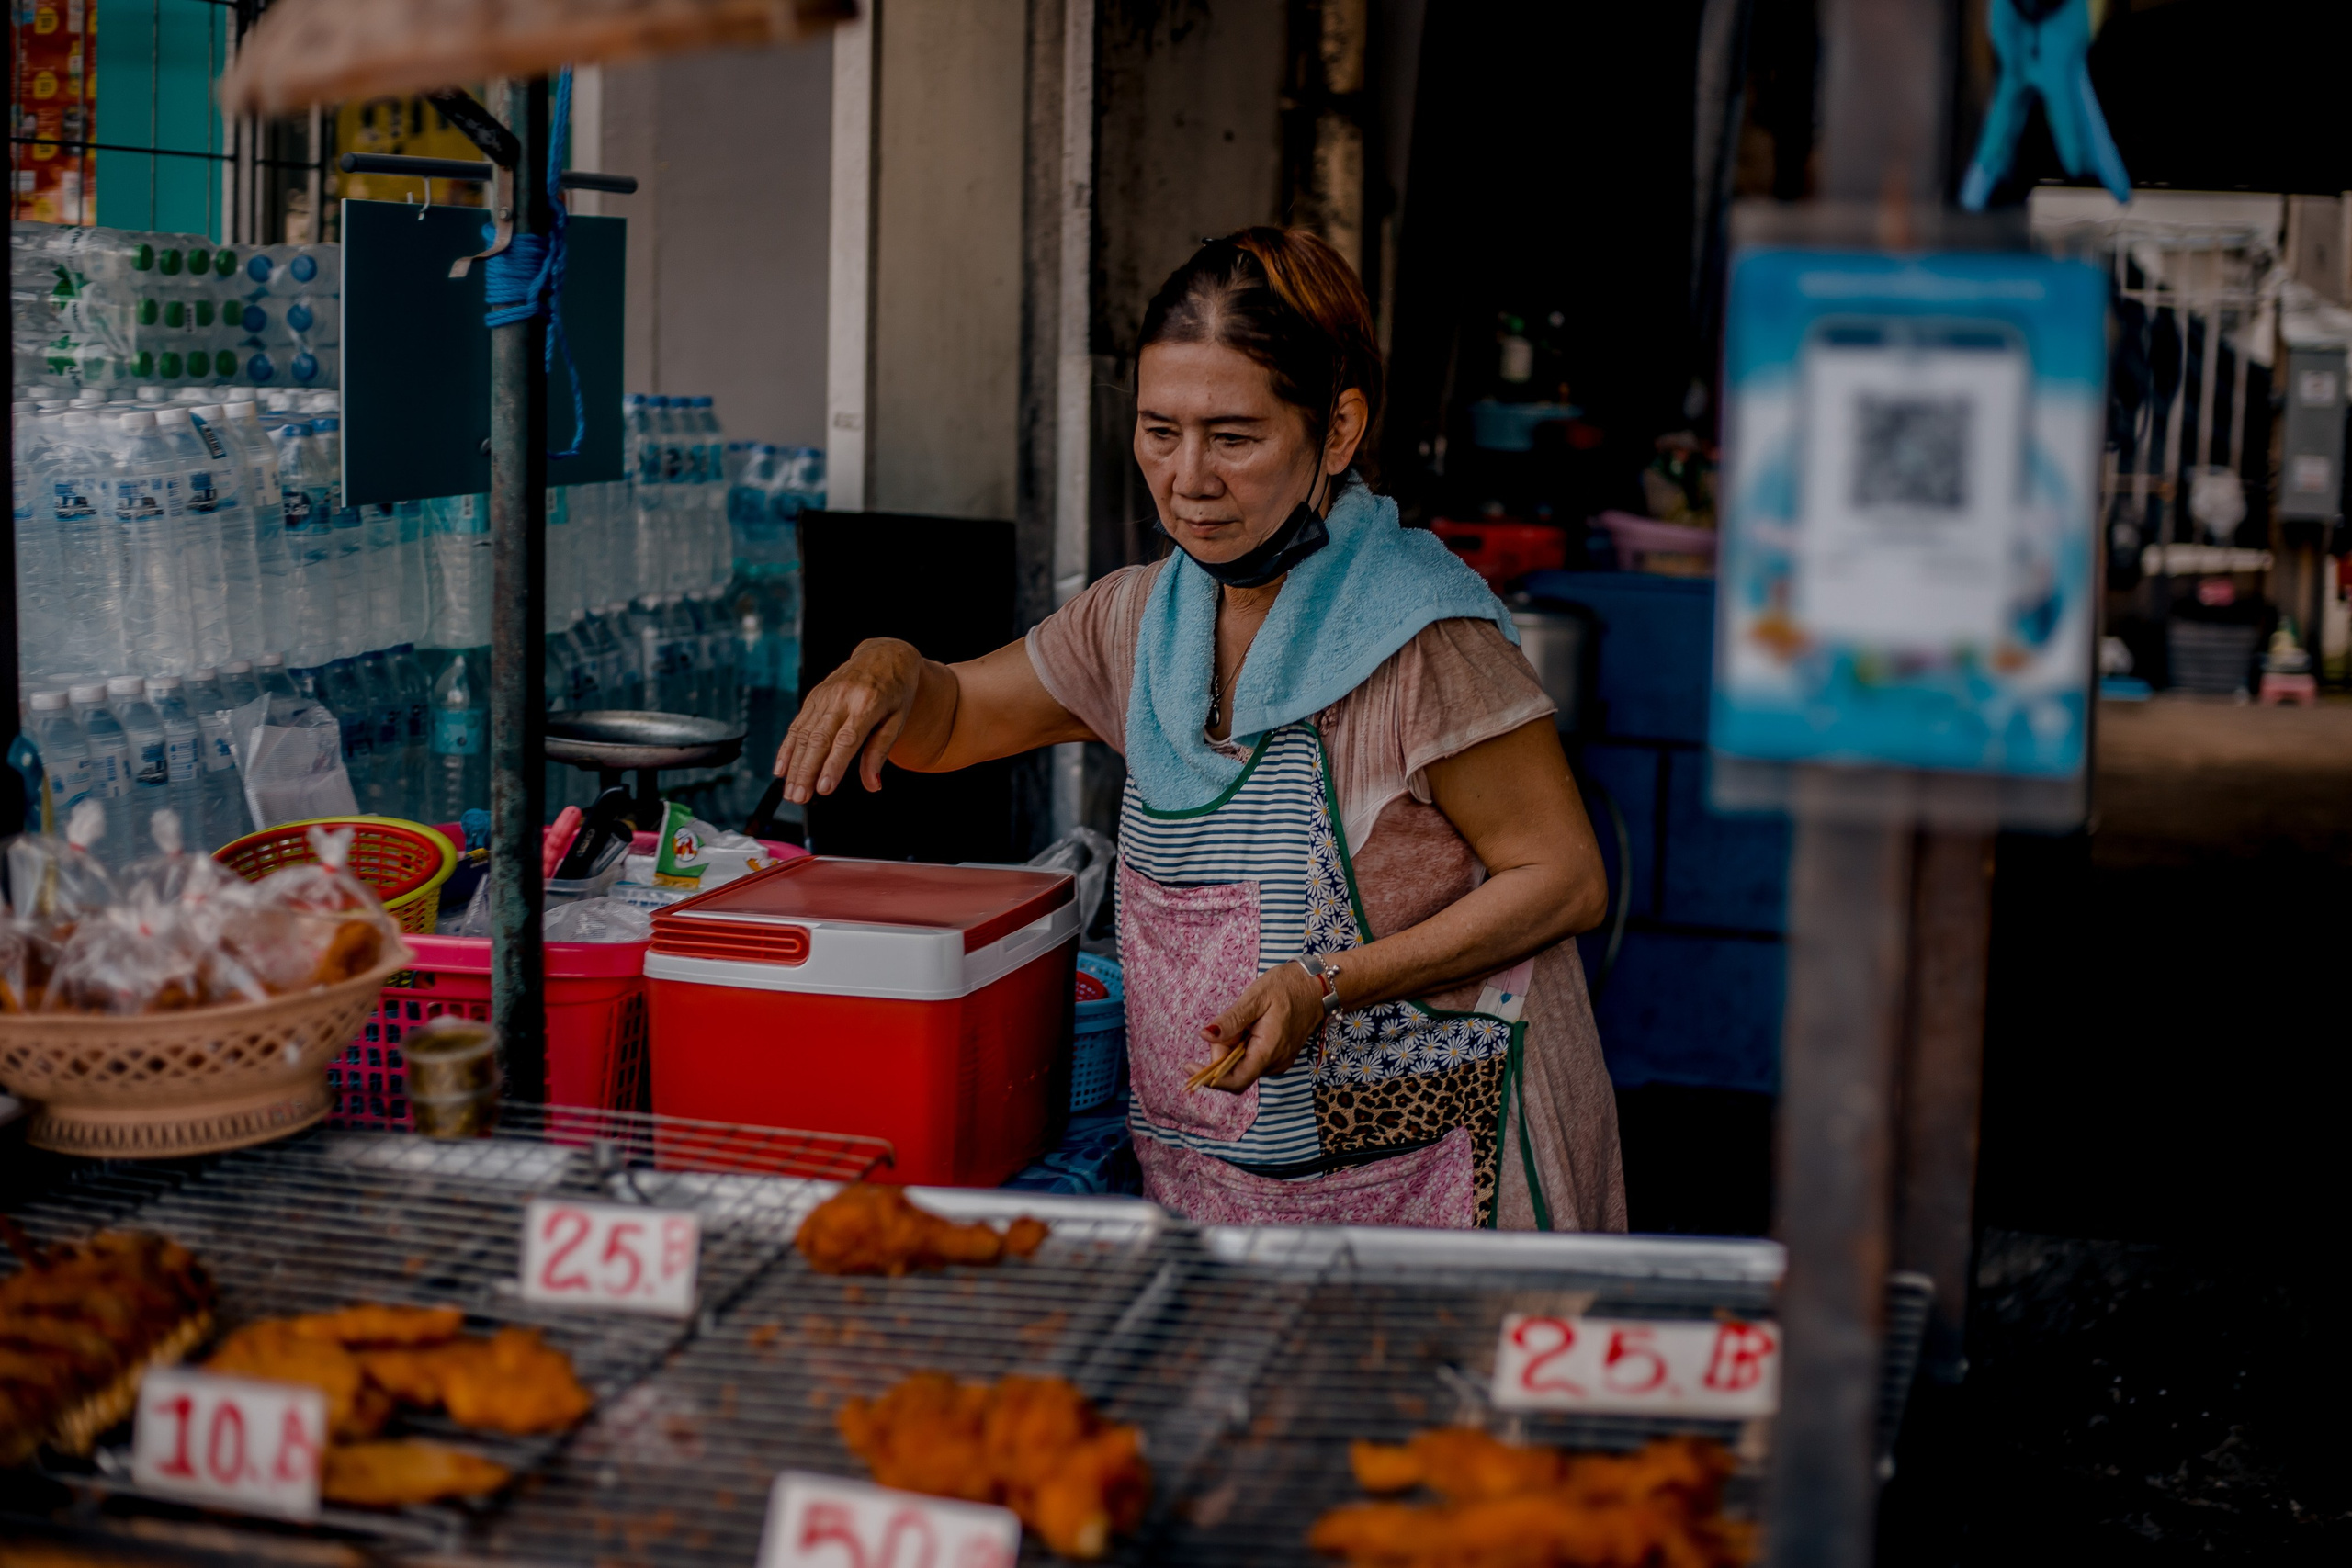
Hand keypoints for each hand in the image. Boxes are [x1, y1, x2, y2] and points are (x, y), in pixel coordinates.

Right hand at [774, 638, 925, 802]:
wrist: (884, 654)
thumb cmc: (896, 692)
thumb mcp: (898, 719)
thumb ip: (880, 751)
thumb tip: (873, 785)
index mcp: (868, 702)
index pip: (847, 739)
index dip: (833, 765)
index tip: (824, 789)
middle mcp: (842, 697)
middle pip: (819, 739)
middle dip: (806, 771)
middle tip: (799, 798)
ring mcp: (824, 695)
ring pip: (804, 734)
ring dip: (794, 766)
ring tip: (791, 793)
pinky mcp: (813, 696)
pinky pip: (797, 725)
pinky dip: (787, 749)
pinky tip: (780, 770)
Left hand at [1194, 961, 1327, 1094]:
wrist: (1319, 986)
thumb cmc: (1287, 987)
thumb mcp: (1256, 998)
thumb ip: (1231, 1020)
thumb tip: (1205, 1036)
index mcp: (1268, 1051)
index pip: (1235, 1081)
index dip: (1210, 1079)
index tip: (1189, 1066)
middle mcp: (1275, 1063)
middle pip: (1236, 1072)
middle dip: (1221, 1053)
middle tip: (1225, 1024)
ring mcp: (1279, 1062)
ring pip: (1243, 1065)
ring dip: (1233, 1048)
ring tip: (1243, 1020)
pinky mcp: (1279, 1057)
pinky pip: (1253, 1059)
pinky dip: (1243, 1046)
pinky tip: (1251, 1026)